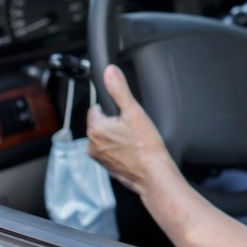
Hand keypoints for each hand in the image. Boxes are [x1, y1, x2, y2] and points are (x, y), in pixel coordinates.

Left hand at [86, 64, 172, 194]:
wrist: (154, 175)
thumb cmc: (146, 147)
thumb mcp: (134, 111)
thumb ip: (119, 90)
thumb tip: (109, 71)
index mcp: (96, 128)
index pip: (97, 108)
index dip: (113, 109)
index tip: (125, 115)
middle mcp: (92, 145)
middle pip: (101, 123)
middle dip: (115, 123)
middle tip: (132, 129)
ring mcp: (98, 158)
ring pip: (106, 138)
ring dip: (116, 136)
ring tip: (134, 140)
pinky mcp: (106, 167)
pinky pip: (110, 151)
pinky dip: (119, 149)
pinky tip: (133, 151)